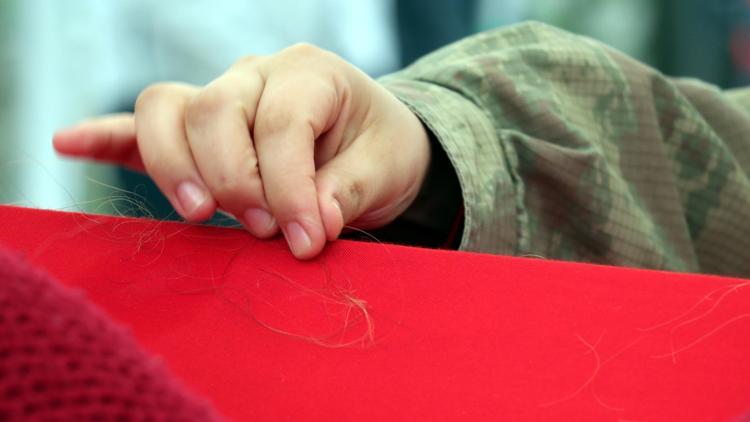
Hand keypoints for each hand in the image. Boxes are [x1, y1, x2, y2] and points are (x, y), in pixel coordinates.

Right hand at [53, 44, 430, 258]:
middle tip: (264, 231)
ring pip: (169, 112)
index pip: (281, 125)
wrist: (372, 142)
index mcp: (310, 74)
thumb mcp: (385, 168)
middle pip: (214, 112)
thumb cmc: (379, 150)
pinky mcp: (196, 127)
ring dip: (178, 168)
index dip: (289, 189)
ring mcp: (220, 95)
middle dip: (233, 180)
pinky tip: (69, 145)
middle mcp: (257, 75)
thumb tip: (308, 224)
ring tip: (201, 215)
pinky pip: (142, 124)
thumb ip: (347, 193)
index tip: (305, 243)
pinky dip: (106, 137)